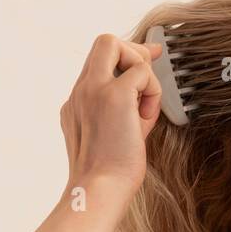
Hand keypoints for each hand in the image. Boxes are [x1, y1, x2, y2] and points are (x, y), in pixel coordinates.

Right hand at [60, 33, 163, 189]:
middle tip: (150, 74)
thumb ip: (127, 105)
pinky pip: (142, 72)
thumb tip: (147, 80)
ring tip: (143, 112)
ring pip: (117, 46)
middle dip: (134, 51)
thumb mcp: (116, 131)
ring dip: (143, 75)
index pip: (100, 61)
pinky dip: (152, 93)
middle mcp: (81, 91)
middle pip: (104, 41)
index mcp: (78, 102)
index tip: (148, 60)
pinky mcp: (114, 95)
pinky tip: (145, 119)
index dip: (126, 56)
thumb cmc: (113, 171)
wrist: (102, 189)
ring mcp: (93, 89)